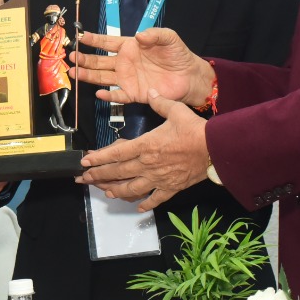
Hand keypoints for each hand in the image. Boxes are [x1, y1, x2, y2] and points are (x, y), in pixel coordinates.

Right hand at [71, 28, 212, 108]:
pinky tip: (98, 93)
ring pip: (103, 77)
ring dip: (88, 75)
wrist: (189, 76)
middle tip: (71, 57)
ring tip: (74, 72)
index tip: (81, 37)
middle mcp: (124, 63)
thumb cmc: (178, 54)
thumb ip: (155, 34)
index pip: (108, 42)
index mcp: (130, 47)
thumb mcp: (169, 37)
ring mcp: (128, 78)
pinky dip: (108, 95)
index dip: (94, 39)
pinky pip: (118, 95)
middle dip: (84, 59)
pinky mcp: (134, 93)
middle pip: (100, 60)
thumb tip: (139, 36)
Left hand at [76, 95, 209, 210]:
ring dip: (115, 191)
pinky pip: (154, 199)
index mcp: (146, 145)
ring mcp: (158, 179)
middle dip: (98, 176)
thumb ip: (160, 102)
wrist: (215, 150)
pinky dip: (144, 204)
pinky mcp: (171, 188)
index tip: (85, 162)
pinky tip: (137, 207)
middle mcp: (148, 165)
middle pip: (118, 173)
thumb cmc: (195, 130)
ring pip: (131, 189)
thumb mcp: (176, 110)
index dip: (99, 159)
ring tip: (105, 192)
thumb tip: (150, 92)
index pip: (116, 154)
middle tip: (84, 179)